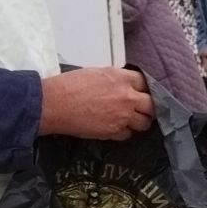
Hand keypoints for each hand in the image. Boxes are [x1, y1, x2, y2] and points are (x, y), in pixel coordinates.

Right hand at [39, 68, 153, 139]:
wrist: (54, 104)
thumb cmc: (70, 85)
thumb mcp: (97, 73)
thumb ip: (116, 79)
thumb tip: (125, 85)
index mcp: (122, 78)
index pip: (146, 83)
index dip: (144, 89)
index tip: (142, 93)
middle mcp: (127, 97)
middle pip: (152, 105)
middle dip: (149, 108)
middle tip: (143, 110)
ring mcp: (123, 116)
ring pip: (144, 123)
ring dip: (139, 122)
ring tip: (131, 120)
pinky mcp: (114, 131)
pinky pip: (128, 134)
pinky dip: (124, 132)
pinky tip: (115, 127)